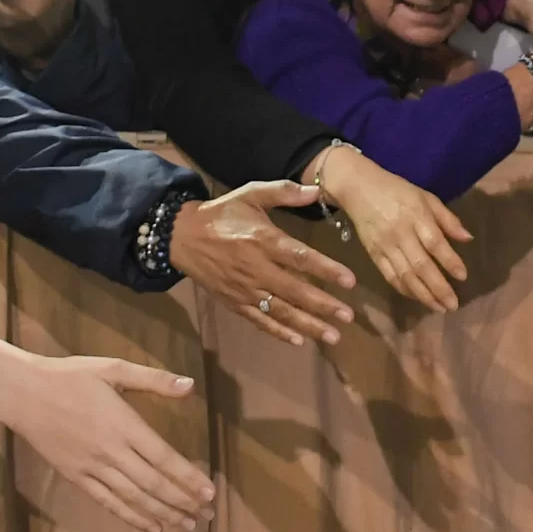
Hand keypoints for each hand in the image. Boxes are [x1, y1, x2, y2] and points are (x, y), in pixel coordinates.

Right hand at [0, 320, 212, 531]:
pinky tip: (152, 527)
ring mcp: (91, 468)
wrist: (22, 393)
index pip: (162, 458)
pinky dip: (131, 517)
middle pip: (152, 484)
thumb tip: (190, 385)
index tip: (209, 492)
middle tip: (207, 515)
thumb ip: (153, 379)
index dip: (187, 477)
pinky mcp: (76, 477)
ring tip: (188, 525)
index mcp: (122, 424)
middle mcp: (109, 451)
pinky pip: (107, 502)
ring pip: (132, 497)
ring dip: (162, 513)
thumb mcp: (112, 369)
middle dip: (182, 501)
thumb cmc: (70, 377)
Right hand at [170, 180, 359, 345]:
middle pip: (295, 291)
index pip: (300, 258)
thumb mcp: (250, 194)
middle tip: (348, 317)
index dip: (326, 270)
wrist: (182, 236)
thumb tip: (317, 189)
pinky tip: (299, 341)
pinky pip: (259, 320)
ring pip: (280, 311)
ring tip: (332, 336)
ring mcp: (245, 289)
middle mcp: (256, 268)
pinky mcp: (234, 302)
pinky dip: (278, 332)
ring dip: (307, 325)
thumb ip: (284, 191)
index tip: (350, 281)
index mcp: (263, 240)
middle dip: (323, 305)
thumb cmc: (222, 214)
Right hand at [312, 144, 472, 313]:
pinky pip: (389, 276)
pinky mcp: (373, 255)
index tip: (463, 277)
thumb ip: (447, 219)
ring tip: (439, 308)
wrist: (358, 188)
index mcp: (416, 216)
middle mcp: (400, 234)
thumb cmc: (397, 191)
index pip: (435, 243)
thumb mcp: (426, 197)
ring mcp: (385, 246)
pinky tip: (418, 299)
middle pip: (420, 265)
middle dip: (438, 288)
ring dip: (423, 295)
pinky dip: (404, 290)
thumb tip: (468, 239)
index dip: (449, 262)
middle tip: (452, 305)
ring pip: (405, 276)